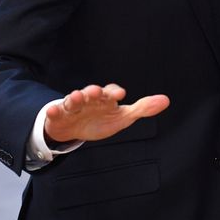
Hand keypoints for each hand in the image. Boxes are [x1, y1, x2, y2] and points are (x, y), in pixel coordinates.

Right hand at [44, 83, 168, 145]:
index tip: (121, 95)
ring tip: (76, 96)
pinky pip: (56, 112)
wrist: (75, 129)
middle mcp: (89, 99)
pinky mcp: (60, 115)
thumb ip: (142, 109)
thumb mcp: (122, 117)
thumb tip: (166, 100)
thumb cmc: (101, 119)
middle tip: (95, 91)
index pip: (111, 92)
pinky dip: (54, 110)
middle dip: (93, 92)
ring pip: (73, 99)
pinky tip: (53, 110)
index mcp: (105, 98)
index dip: (115, 92)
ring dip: (74, 97)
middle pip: (91, 93)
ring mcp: (73, 106)